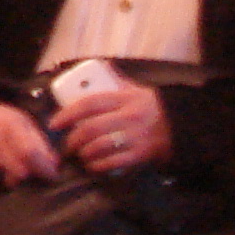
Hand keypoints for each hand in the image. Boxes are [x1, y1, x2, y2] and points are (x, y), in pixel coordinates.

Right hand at [0, 99, 59, 185]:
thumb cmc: (4, 120)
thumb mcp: (24, 123)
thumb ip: (40, 143)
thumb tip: (54, 165)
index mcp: (9, 124)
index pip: (29, 152)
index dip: (43, 167)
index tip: (52, 175)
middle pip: (18, 170)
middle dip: (30, 175)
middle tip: (34, 173)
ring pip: (5, 180)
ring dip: (14, 179)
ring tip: (16, 170)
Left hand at [53, 77, 171, 174]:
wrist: (179, 125)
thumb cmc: (150, 107)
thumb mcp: (134, 89)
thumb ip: (114, 81)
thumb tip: (96, 68)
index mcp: (124, 98)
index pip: (88, 104)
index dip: (67, 114)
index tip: (55, 123)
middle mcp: (129, 116)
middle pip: (91, 129)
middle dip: (73, 139)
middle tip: (66, 145)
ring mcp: (135, 137)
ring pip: (99, 147)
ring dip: (84, 154)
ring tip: (79, 155)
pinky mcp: (141, 154)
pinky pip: (113, 163)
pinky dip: (98, 165)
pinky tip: (93, 165)